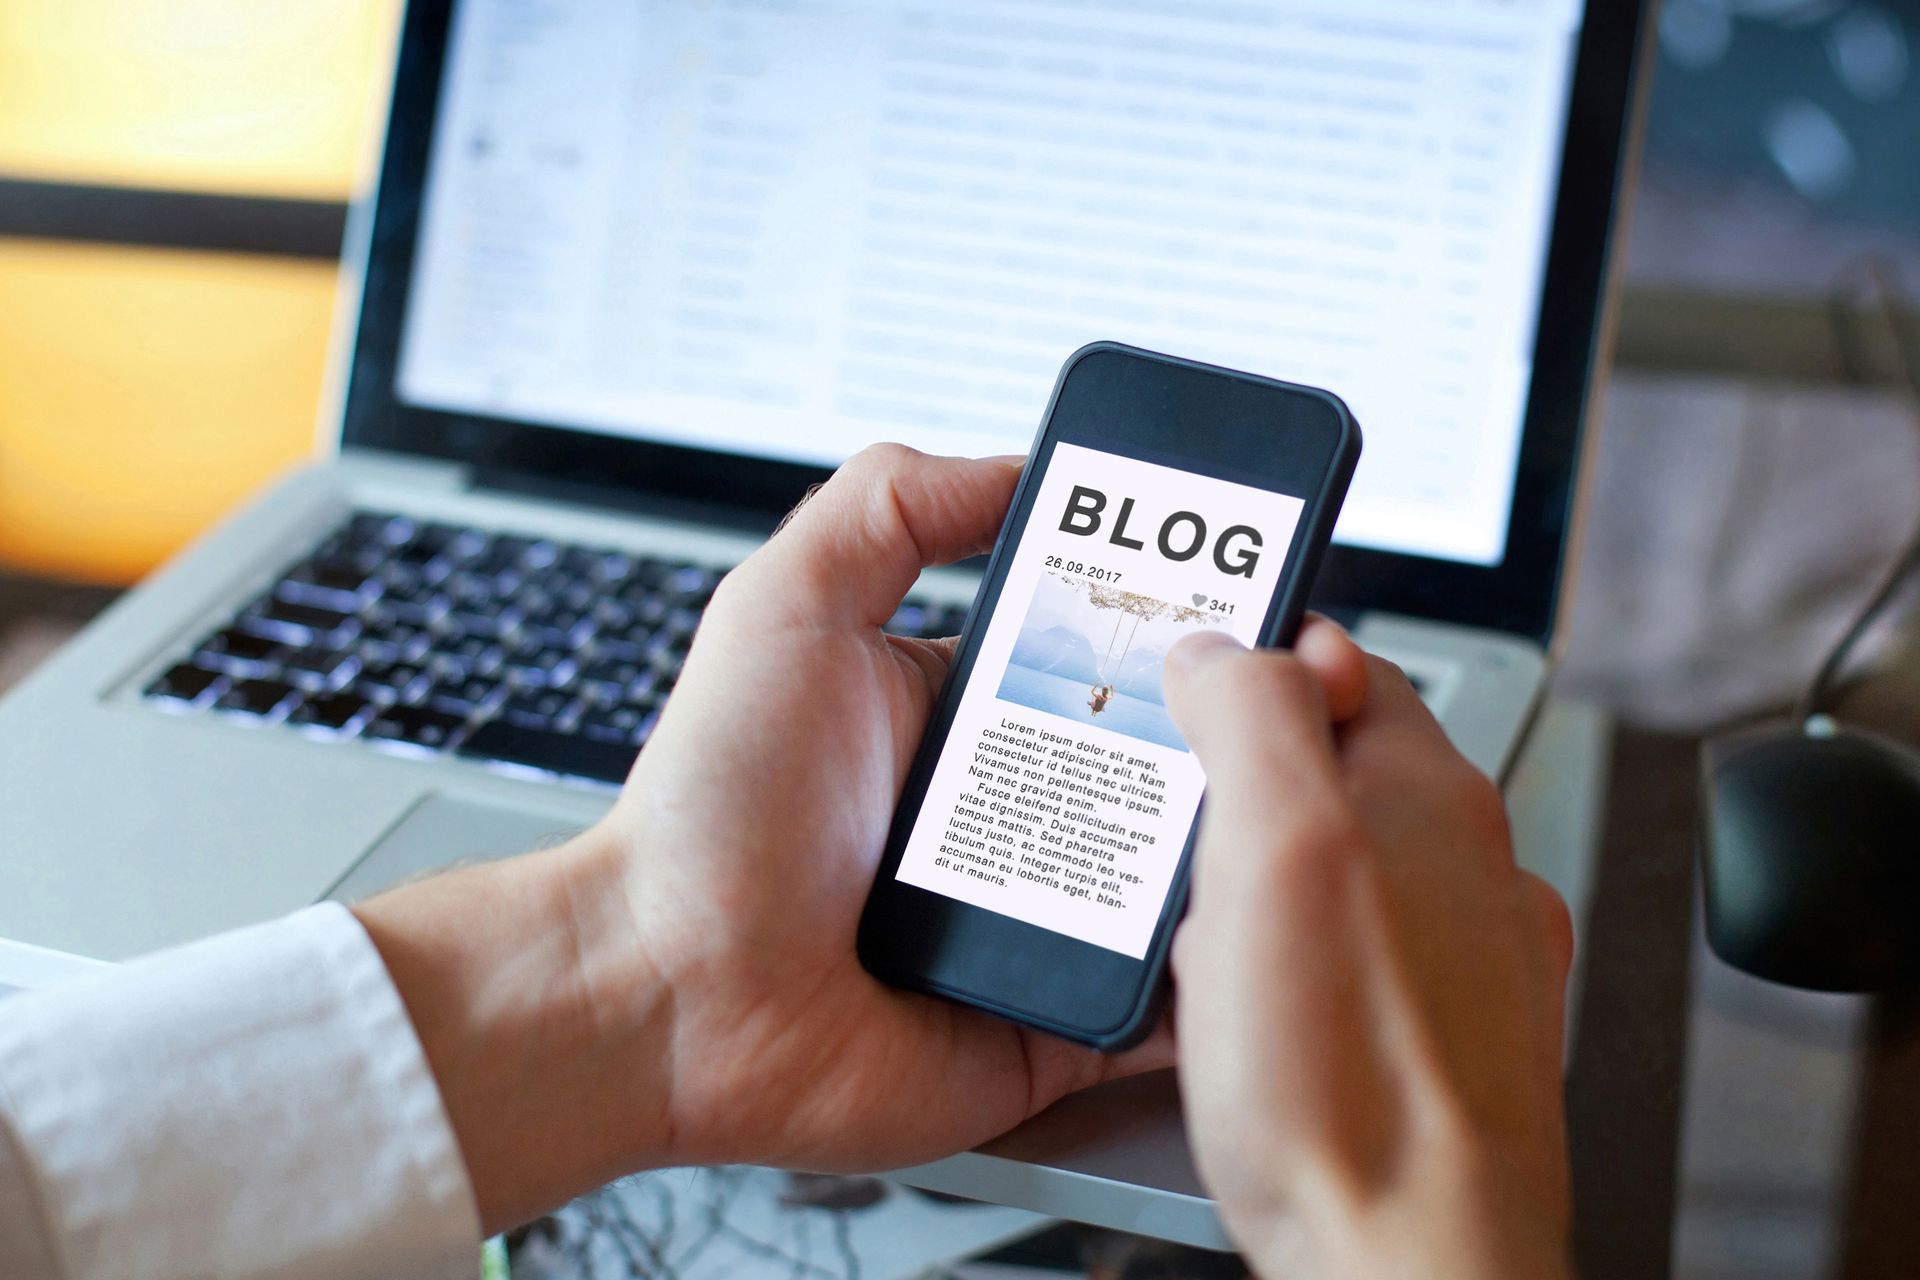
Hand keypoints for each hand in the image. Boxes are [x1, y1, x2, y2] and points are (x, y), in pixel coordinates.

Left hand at [366, 446, 1375, 1230]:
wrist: (666, 993)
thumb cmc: (709, 812)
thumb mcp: (784, 609)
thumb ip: (887, 511)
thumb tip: (1012, 464)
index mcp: (963, 714)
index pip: (1106, 654)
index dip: (1180, 625)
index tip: (1254, 596)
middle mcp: (1008, 814)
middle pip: (1167, 763)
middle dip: (1241, 733)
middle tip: (1306, 703)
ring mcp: (1036, 922)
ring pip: (1184, 879)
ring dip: (1244, 846)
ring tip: (1308, 807)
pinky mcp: (1049, 1024)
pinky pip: (1161, 1004)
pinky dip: (1217, 979)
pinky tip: (1266, 936)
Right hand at [1163, 633, 1574, 1279]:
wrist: (1410, 1262)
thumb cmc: (1348, 1087)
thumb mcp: (1275, 851)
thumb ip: (1254, 718)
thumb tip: (1224, 646)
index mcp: (1431, 794)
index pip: (1344, 663)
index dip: (1253, 667)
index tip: (1184, 698)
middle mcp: (1468, 865)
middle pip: (1335, 769)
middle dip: (1240, 793)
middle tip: (1177, 840)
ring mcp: (1467, 955)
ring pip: (1340, 869)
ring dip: (1262, 886)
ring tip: (1204, 940)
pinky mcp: (1445, 1034)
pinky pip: (1349, 960)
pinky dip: (1291, 966)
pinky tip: (1253, 1012)